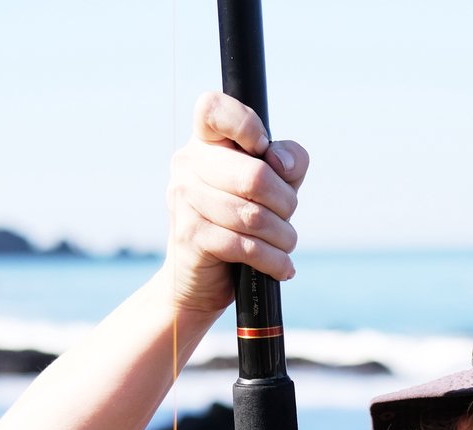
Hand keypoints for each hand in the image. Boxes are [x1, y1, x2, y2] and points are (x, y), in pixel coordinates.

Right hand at [164, 91, 309, 317]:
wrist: (200, 279)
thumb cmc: (240, 224)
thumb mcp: (273, 188)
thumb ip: (288, 163)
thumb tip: (281, 161)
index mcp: (204, 142)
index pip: (212, 107)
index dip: (244, 123)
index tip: (262, 149)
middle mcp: (187, 164)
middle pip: (255, 176)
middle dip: (285, 203)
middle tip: (286, 217)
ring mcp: (184, 200)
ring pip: (254, 215)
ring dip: (283, 237)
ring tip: (284, 245)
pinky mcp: (190, 236)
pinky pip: (245, 246)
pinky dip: (273, 260)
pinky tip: (281, 266)